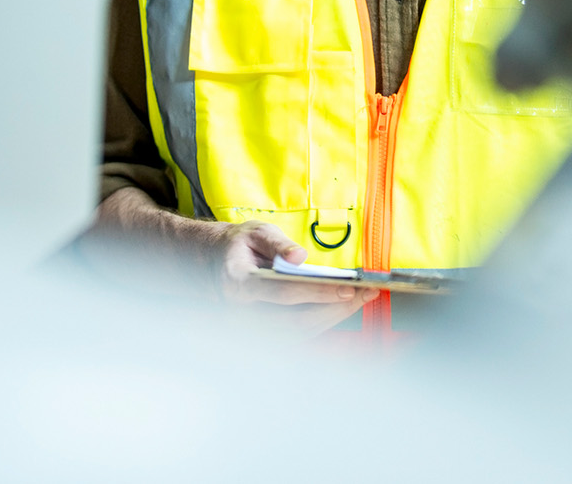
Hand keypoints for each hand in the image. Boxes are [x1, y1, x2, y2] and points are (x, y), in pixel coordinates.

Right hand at [85, 191, 364, 331]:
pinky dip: (322, 323)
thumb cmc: (233, 248)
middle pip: (299, 320)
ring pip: (300, 333)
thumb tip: (301, 257)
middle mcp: (243, 315)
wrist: (204, 268)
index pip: (284, 293)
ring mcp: (251, 331)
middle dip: (336, 309)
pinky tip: (342, 308)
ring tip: (362, 299)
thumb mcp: (250, 232)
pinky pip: (296, 336)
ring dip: (334, 318)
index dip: (319, 294)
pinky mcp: (260, 338)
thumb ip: (275, 243)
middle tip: (367, 294)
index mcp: (239, 285)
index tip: (349, 290)